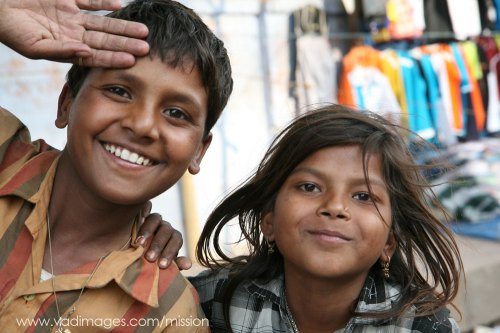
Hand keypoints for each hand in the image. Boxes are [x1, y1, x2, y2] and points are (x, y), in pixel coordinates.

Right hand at [0, 0, 148, 66]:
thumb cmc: (10, 30)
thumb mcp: (33, 46)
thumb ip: (60, 51)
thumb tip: (85, 52)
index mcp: (66, 48)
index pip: (95, 56)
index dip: (113, 58)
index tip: (131, 61)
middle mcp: (72, 34)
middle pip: (105, 40)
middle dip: (125, 44)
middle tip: (147, 49)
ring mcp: (70, 15)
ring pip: (102, 22)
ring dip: (122, 27)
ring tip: (143, 32)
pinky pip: (89, 0)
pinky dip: (103, 1)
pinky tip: (120, 6)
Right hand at [135, 201, 191, 269]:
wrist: (135, 254)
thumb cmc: (152, 260)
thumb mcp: (163, 263)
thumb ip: (176, 264)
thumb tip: (188, 264)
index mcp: (173, 237)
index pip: (176, 241)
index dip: (170, 252)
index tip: (162, 265)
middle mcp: (165, 227)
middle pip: (166, 230)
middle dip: (158, 244)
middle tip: (150, 258)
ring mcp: (153, 220)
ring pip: (155, 219)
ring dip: (147, 230)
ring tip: (139, 244)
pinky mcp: (141, 215)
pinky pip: (145, 207)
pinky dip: (144, 210)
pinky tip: (140, 218)